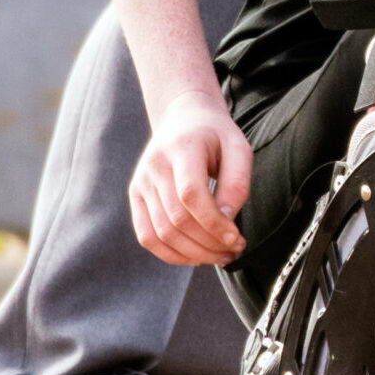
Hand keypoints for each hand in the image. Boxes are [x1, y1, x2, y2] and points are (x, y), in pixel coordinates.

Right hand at [129, 91, 253, 267]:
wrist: (184, 118)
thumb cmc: (217, 135)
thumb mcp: (238, 148)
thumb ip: (237, 183)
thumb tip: (228, 220)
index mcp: (181, 148)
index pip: (191, 194)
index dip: (214, 222)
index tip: (237, 238)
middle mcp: (154, 166)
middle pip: (177, 218)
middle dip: (209, 242)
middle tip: (235, 250)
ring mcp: (140, 183)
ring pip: (162, 233)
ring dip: (194, 253)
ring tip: (221, 255)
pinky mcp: (135, 197)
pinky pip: (147, 236)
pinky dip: (172, 254)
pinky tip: (197, 256)